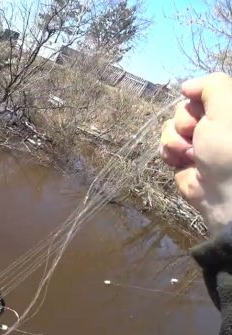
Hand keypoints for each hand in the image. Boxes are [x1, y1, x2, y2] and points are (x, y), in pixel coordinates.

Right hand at [160, 72, 231, 231]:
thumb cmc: (229, 148)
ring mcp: (198, 142)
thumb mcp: (227, 105)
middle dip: (185, 120)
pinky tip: (179, 161)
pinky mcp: (183, 159)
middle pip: (185, 107)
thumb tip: (187, 86)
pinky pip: (165, 145)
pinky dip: (168, 152)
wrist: (225, 194)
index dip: (198, 97)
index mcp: (228, 111)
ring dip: (175, 139)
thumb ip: (211, 85)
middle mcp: (216, 124)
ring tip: (190, 153)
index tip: (200, 105)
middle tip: (197, 134)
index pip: (205, 91)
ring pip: (171, 126)